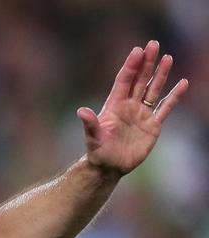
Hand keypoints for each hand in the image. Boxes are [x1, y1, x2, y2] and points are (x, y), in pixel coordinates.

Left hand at [78, 40, 188, 175]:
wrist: (109, 167)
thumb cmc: (98, 152)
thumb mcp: (93, 138)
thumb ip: (90, 124)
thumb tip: (81, 111)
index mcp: (114, 106)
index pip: (124, 81)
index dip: (131, 66)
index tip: (137, 50)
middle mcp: (129, 106)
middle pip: (140, 80)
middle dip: (146, 62)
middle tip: (153, 44)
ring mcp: (141, 114)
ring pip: (153, 89)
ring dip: (160, 74)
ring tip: (168, 57)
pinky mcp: (153, 125)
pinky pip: (165, 108)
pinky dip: (174, 96)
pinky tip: (182, 83)